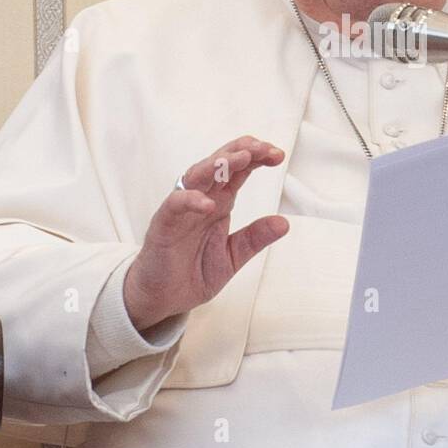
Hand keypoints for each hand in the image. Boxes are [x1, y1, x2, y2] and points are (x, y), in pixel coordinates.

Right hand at [123, 136, 288, 331]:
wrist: (163, 298)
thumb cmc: (193, 272)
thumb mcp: (233, 256)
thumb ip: (254, 238)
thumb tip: (284, 223)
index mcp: (220, 202)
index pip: (239, 171)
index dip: (257, 158)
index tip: (278, 154)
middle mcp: (202, 199)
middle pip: (219, 164)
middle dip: (241, 151)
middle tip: (263, 148)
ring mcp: (182, 210)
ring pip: (197, 176)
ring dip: (218, 164)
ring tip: (240, 159)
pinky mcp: (164, 225)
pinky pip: (175, 205)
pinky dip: (191, 200)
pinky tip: (208, 203)